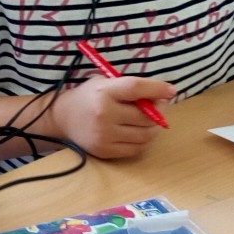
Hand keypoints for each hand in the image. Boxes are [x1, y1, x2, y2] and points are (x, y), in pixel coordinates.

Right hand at [47, 75, 175, 159]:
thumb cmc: (89, 97)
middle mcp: (104, 114)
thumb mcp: (104, 83)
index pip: (136, 88)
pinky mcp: (105, 151)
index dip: (157, 89)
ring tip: (152, 119)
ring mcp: (105, 135)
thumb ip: (129, 87)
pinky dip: (144, 140)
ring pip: (145, 134)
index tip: (171, 90)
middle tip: (161, 106)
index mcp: (104, 92)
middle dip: (160, 110)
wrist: (63, 119)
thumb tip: (162, 95)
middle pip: (145, 115)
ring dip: (154, 127)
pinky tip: (140, 131)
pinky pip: (136, 148)